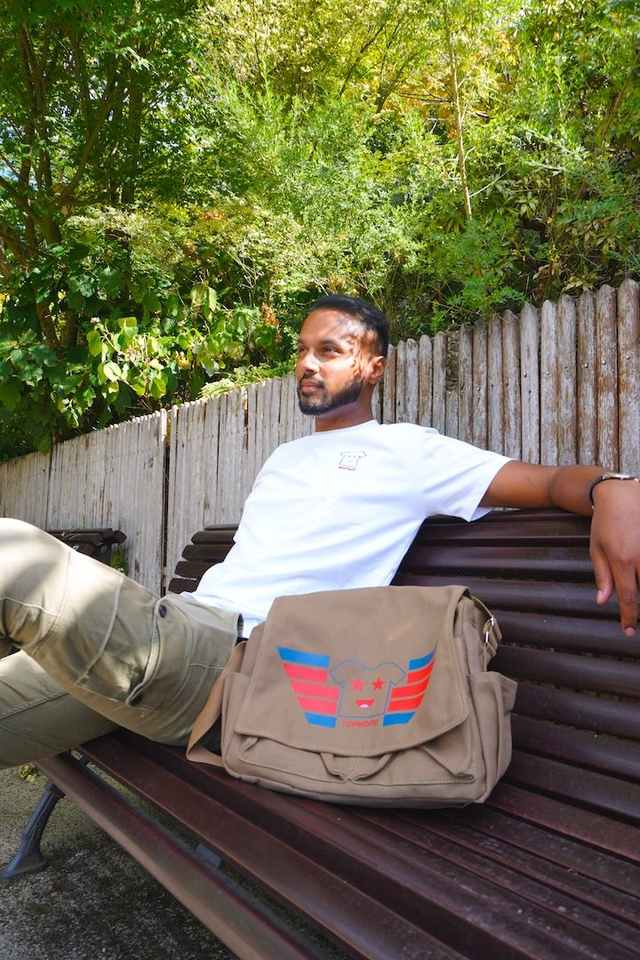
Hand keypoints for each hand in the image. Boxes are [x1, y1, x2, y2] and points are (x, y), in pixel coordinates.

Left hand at [589, 480, 639, 635]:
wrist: (621, 493)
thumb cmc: (604, 521)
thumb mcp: (596, 548)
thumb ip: (602, 576)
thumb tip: (603, 601)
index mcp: (622, 560)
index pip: (628, 597)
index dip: (629, 617)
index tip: (629, 632)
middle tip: (636, 618)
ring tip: (638, 599)